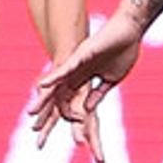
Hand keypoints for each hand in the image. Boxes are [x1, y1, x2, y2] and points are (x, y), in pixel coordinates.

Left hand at [29, 12, 144, 161]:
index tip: (72, 133)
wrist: (130, 29)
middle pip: (58, 96)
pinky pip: (63, 69)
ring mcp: (77, 64)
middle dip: (47, 113)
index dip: (68, 117)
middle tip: (36, 130)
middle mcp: (77, 72)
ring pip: (56, 85)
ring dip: (44, 99)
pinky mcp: (79, 56)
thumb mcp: (111, 80)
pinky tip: (40, 87)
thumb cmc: (124, 51)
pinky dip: (52, 78)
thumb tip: (86, 110)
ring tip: (32, 113)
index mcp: (85, 79)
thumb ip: (98, 94)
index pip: (72, 101)